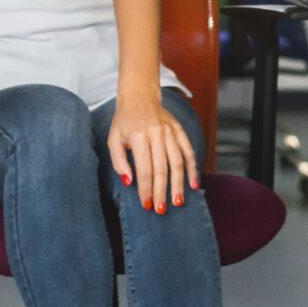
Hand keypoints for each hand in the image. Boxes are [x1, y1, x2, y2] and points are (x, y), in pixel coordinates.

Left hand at [107, 90, 197, 213]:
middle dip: (162, 191)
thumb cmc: (124, 121)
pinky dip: (193, 169)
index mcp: (139, 136)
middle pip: (162, 168)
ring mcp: (171, 131)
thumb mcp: (113, 139)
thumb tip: (129, 182)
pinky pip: (189, 152)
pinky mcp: (180, 130)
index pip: (144, 168)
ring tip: (178, 202)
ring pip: (177, 162)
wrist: (140, 97)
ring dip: (178, 184)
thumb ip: (118, 161)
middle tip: (161, 210)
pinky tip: (194, 184)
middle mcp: (157, 133)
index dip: (146, 189)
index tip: (146, 205)